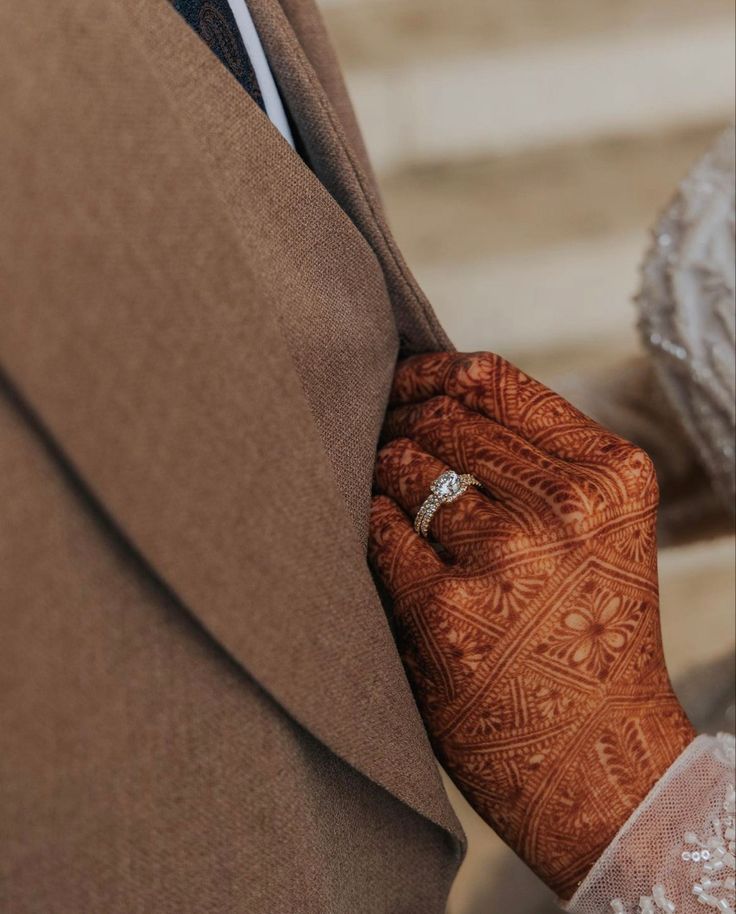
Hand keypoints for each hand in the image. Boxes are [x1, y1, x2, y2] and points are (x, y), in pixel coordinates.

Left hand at [368, 352, 694, 897]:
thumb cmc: (584, 633)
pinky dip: (370, 533)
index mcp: (608, 474)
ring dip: (380, 483)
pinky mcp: (443, 609)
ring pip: (398, 466)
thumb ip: (531, 457)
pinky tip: (388, 558)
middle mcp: (563, 507)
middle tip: (378, 451)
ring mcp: (502, 556)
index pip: (488, 378)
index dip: (426, 372)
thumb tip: (425, 391)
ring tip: (393, 514)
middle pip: (435, 418)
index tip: (396, 385)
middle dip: (395, 428)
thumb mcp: (595, 527)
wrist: (598, 757)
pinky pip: (374, 529)